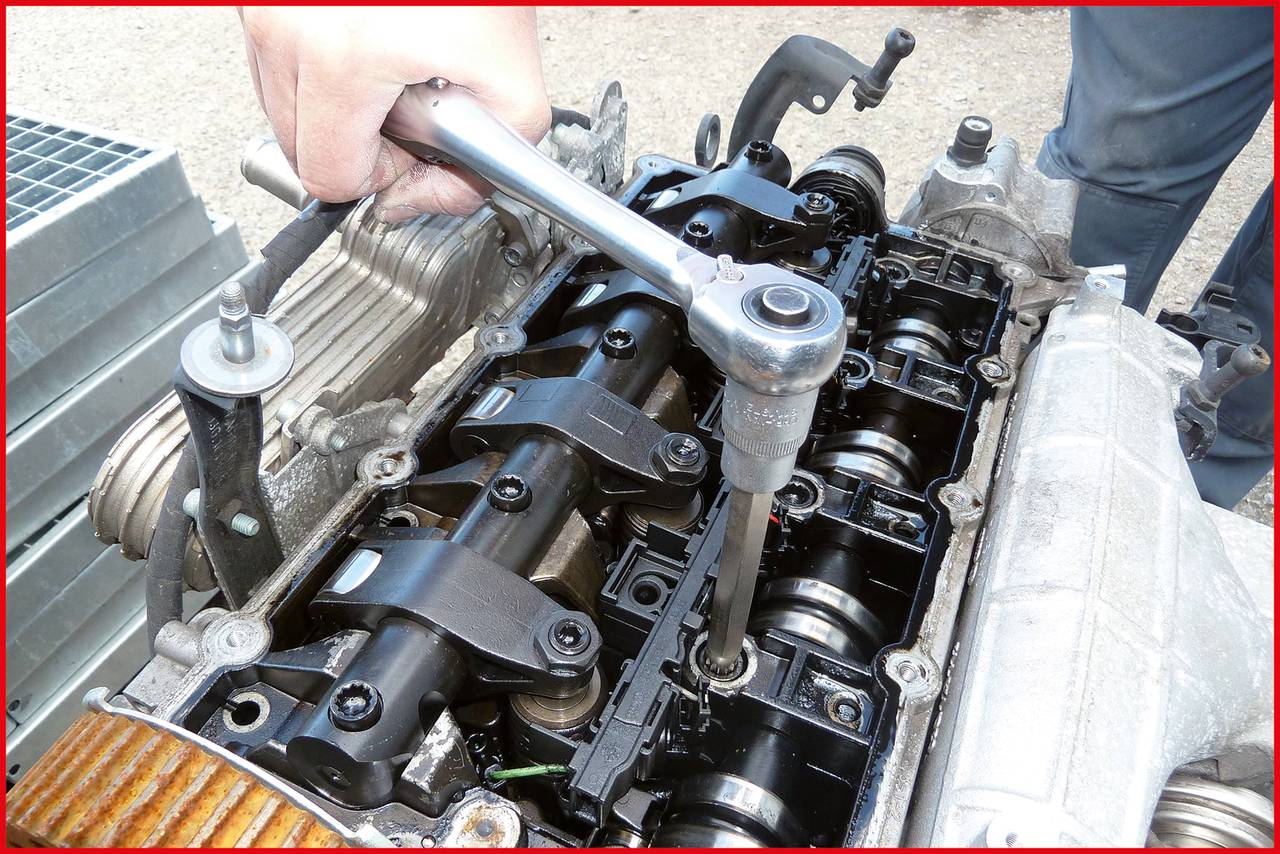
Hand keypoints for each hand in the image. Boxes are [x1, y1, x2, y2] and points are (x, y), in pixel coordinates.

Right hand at [238, 6, 549, 219]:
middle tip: (405, 104)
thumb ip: (473, 176)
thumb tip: (413, 205)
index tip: (409, 147)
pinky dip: (315, 63)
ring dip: (332, 103)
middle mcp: (285, 27)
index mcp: (340, 61)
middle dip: (355, 141)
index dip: (378, 175)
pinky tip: (365, 38)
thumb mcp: (512, 89)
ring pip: (277, 103)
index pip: (327, 176)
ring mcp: (263, 4)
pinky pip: (272, 57)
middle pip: (295, 146)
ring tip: (387, 64)